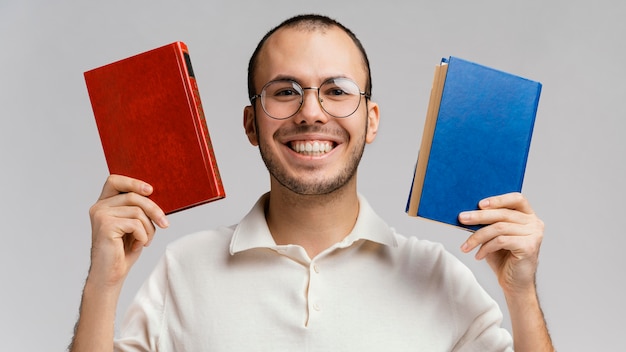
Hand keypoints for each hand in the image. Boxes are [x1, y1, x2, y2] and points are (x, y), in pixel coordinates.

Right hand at [87, 174, 168, 288]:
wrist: (111, 275)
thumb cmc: (124, 251)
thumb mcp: (134, 225)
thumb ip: (138, 209)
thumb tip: (155, 194)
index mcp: (104, 204)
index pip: (114, 181)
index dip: (133, 182)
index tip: (151, 190)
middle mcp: (99, 207)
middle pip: (133, 196)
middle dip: (154, 210)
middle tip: (165, 224)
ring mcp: (100, 216)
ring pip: (137, 211)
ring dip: (149, 228)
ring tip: (145, 241)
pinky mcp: (105, 226)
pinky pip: (136, 224)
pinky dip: (143, 236)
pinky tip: (138, 246)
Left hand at [458, 192, 543, 293]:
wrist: (514, 283)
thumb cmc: (504, 258)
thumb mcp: (494, 236)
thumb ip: (489, 223)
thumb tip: (468, 213)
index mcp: (528, 216)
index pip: (516, 199)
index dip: (498, 199)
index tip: (479, 204)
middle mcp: (534, 223)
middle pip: (503, 214)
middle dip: (479, 216)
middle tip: (462, 218)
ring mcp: (534, 235)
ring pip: (499, 227)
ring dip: (478, 236)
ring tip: (465, 246)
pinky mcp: (529, 247)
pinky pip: (501, 241)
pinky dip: (486, 247)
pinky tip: (478, 255)